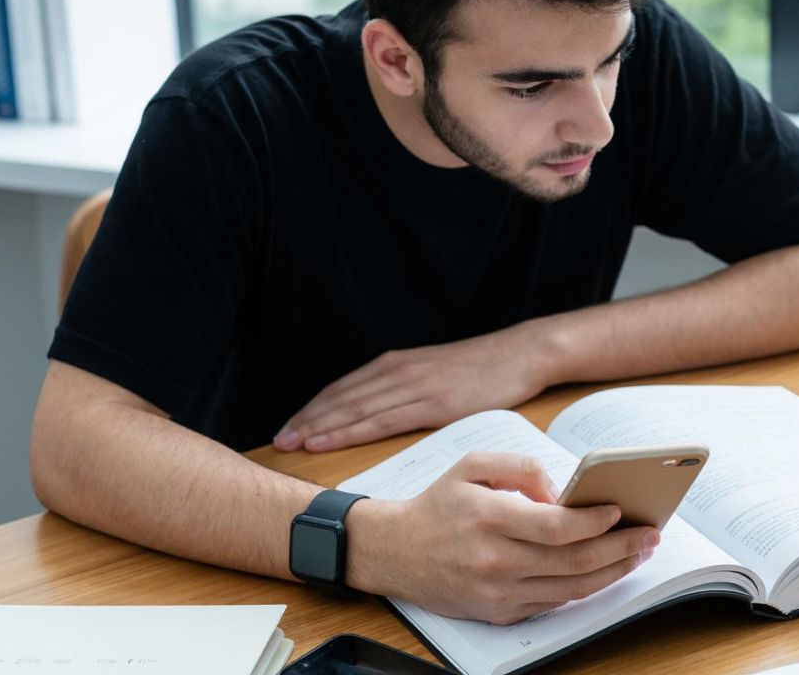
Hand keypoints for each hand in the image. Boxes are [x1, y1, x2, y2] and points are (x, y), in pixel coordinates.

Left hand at [275, 324, 559, 451]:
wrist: (521, 354)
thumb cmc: (484, 370)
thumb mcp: (437, 376)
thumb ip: (408, 393)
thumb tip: (384, 417)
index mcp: (397, 365)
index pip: (344, 390)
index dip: (314, 409)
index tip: (289, 428)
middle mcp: (398, 372)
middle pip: (341, 398)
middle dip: (306, 419)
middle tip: (277, 441)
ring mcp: (413, 386)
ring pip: (354, 409)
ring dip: (318, 426)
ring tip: (290, 443)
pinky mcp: (433, 402)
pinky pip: (380, 419)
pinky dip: (348, 430)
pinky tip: (326, 439)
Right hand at [350, 452, 658, 623]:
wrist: (395, 551)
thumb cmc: (438, 504)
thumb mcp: (472, 465)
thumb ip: (521, 467)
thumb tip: (562, 491)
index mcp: (489, 518)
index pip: (557, 528)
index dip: (595, 522)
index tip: (619, 510)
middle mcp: (495, 560)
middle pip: (574, 561)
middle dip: (620, 548)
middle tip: (649, 534)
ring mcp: (498, 592)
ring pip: (570, 587)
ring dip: (612, 572)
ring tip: (637, 553)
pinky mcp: (499, 611)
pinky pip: (553, 602)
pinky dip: (585, 588)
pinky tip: (604, 571)